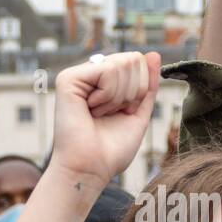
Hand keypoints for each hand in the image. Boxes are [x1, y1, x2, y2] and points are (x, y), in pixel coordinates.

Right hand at [50, 51, 159, 186]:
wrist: (90, 168)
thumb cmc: (110, 150)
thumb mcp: (139, 113)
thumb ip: (148, 84)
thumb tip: (153, 54)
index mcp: (103, 82)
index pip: (137, 62)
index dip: (140, 89)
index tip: (123, 112)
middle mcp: (89, 76)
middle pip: (133, 59)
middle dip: (132, 92)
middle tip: (111, 114)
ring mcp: (77, 76)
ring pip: (123, 64)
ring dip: (118, 97)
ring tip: (99, 114)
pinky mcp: (68, 79)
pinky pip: (108, 70)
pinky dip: (108, 95)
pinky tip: (91, 109)